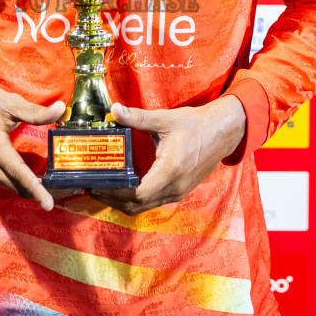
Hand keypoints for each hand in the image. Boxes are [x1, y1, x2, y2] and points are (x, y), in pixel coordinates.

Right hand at [0, 75, 65, 209]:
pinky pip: (1, 181)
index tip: (48, 203)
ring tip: (49, 186)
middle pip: (14, 184)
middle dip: (37, 191)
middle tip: (61, 190)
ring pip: (8, 185)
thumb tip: (61, 110)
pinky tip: (30, 179)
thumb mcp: (9, 102)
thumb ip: (35, 112)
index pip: (17, 171)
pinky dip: (16, 183)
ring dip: (27, 188)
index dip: (34, 188)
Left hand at [90, 96, 245, 214]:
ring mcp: (178, 192)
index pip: (137, 193)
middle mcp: (174, 187)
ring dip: (122, 201)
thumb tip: (114, 110)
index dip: (114, 193)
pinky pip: (153, 201)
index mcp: (170, 171)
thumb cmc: (195, 125)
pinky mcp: (179, 190)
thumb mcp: (165, 119)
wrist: (222, 132)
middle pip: (137, 205)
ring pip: (145, 206)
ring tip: (103, 188)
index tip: (96, 184)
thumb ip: (138, 117)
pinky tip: (123, 186)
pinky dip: (135, 198)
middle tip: (92, 187)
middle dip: (112, 199)